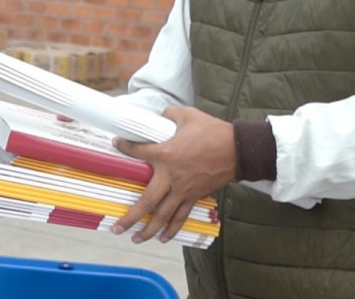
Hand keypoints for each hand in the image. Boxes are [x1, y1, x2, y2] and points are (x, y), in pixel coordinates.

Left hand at [111, 106, 235, 242]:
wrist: (238, 149)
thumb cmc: (212, 131)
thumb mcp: (187, 115)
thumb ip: (169, 114)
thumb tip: (160, 116)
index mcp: (166, 154)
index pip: (138, 152)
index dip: (125, 147)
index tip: (116, 143)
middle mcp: (171, 176)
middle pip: (146, 201)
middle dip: (130, 217)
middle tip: (116, 228)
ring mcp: (183, 189)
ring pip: (163, 214)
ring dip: (149, 229)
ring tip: (136, 239)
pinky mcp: (195, 196)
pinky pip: (181, 216)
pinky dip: (173, 228)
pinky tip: (163, 238)